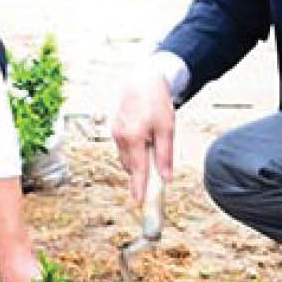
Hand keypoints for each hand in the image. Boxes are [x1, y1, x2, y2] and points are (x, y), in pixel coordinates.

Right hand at [111, 65, 175, 205]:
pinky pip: (124, 146)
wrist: (142, 78)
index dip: (138, 188)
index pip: (137, 170)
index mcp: (133, 138)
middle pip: (131, 166)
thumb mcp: (167, 128)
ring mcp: (115, 132)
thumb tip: (165, 177)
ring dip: (138, 160)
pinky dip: (134, 149)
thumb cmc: (156, 101)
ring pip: (127, 156)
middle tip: (153, 180)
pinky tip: (144, 139)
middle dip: (140, 174)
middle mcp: (120, 137)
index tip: (138, 203)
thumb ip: (165, 154)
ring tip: (152, 148)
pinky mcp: (115, 127)